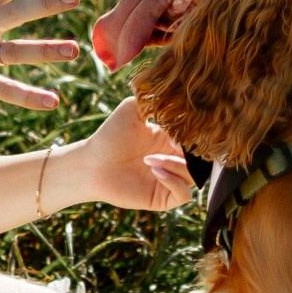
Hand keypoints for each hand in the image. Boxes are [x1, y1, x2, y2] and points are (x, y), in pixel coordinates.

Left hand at [71, 97, 194, 213]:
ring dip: (177, 165)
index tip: (176, 130)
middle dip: (190, 152)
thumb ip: (155, 100)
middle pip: (201, 159)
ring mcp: (170, 179)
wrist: (91, 164)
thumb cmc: (110, 136)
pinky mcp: (162, 198)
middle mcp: (174, 160)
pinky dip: (175, 182)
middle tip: (170, 144)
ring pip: (194, 176)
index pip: (196, 139)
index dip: (193, 135)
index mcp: (170, 140)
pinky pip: (184, 195)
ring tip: (150, 159)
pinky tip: (155, 171)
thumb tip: (178, 94)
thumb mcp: (133, 109)